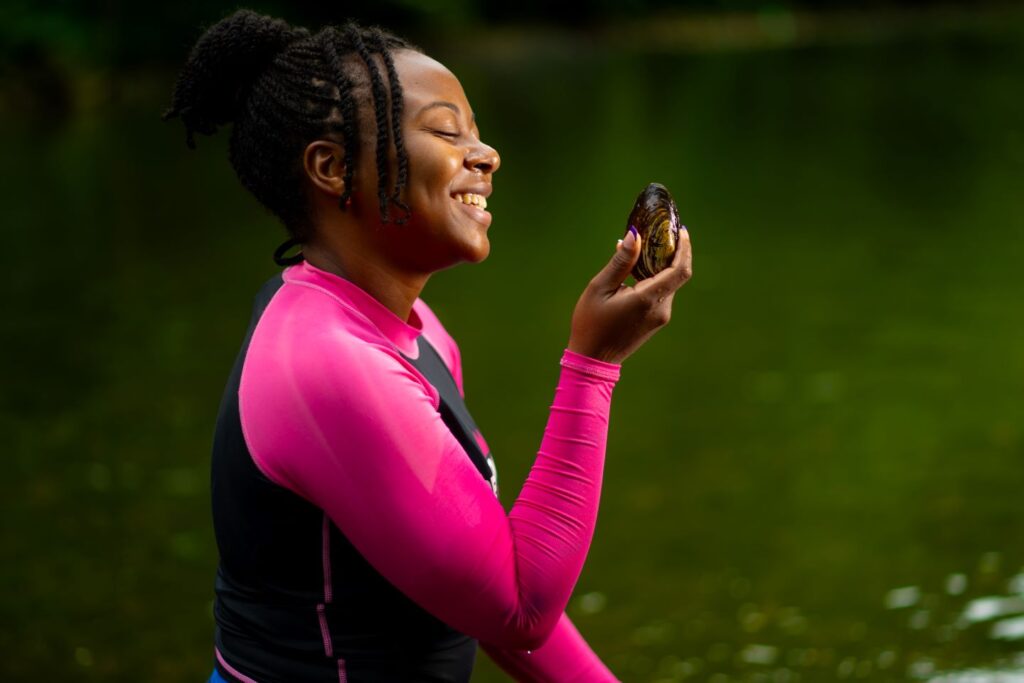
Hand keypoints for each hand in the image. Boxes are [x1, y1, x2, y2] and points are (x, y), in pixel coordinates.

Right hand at [567, 227, 691, 364]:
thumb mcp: (600, 288)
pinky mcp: (655, 322)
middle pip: (676, 275)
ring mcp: (660, 317)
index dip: (685, 248)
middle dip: (671, 253)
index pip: (680, 270)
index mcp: (648, 299)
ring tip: (642, 249)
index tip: (681, 231)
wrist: (593, 360)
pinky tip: (636, 271)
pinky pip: (660, 294)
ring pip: (668, 284)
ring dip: (660, 266)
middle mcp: (660, 309)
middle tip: (659, 233)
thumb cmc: (591, 324)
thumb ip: (621, 262)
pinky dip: (654, 279)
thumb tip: (635, 235)